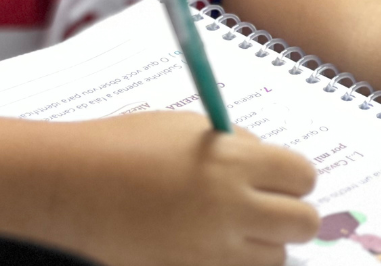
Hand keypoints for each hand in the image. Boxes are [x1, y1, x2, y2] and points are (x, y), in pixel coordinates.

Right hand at [52, 112, 318, 265]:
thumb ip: (234, 146)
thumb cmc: (127, 145)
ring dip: (263, 242)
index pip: (302, 175)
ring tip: (228, 224)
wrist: (77, 184)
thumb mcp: (186, 129)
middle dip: (290, 212)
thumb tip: (267, 164)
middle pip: (303, 223)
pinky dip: (233, 262)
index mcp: (233, 162)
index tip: (279, 175)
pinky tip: (206, 242)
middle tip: (265, 203)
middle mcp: (233, 209)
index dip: (293, 175)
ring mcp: (216, 251)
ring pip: (276, 257)